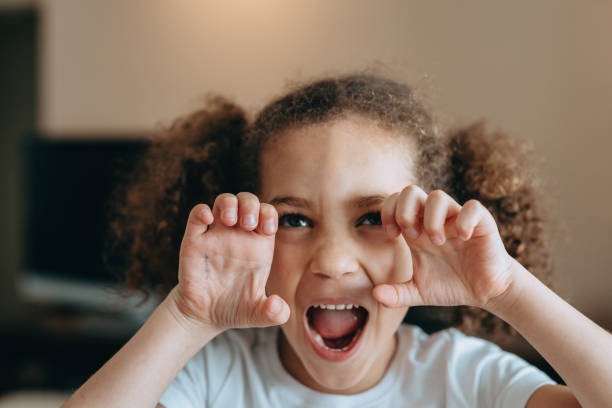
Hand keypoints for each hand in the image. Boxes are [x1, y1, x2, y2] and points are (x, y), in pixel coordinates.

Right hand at [173, 192, 289, 330]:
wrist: (204, 317)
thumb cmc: (235, 310)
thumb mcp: (258, 315)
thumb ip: (274, 313)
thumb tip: (277, 306)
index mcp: (258, 245)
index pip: (267, 214)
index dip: (269, 214)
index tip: (267, 230)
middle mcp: (238, 235)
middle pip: (247, 201)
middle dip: (250, 204)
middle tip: (247, 224)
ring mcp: (216, 235)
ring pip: (223, 202)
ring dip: (228, 203)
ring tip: (231, 221)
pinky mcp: (194, 241)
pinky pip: (197, 215)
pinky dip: (202, 211)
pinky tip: (208, 220)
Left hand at [373, 185, 514, 308]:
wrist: (485, 292)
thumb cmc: (451, 285)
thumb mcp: (419, 292)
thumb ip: (396, 295)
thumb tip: (375, 295)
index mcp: (417, 229)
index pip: (395, 202)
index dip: (388, 213)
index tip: (393, 235)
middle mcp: (434, 220)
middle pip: (411, 191)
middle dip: (405, 210)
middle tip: (412, 235)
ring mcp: (457, 219)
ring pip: (438, 196)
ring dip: (431, 218)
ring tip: (437, 242)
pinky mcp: (481, 223)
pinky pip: (472, 207)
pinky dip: (464, 220)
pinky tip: (462, 238)